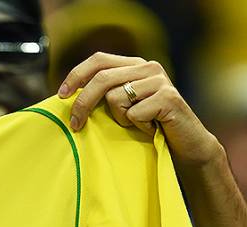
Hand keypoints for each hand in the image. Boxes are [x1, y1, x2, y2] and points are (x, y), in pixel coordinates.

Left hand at [58, 52, 223, 170]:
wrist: (186, 145)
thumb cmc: (150, 127)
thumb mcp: (124, 107)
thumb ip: (105, 94)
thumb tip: (68, 96)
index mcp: (135, 65)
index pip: (98, 60)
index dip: (76, 75)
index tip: (60, 95)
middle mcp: (148, 67)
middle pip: (102, 79)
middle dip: (83, 103)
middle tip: (75, 125)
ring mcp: (160, 80)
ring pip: (116, 98)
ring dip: (120, 119)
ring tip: (137, 124)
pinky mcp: (168, 97)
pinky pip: (133, 113)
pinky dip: (137, 126)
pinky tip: (151, 128)